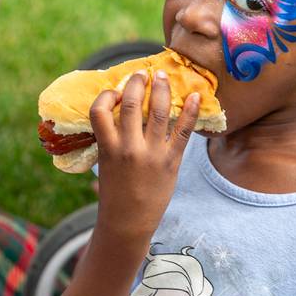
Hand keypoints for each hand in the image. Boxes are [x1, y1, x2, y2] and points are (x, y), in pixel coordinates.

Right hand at [89, 69, 199, 253]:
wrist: (128, 223)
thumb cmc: (115, 194)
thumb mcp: (105, 165)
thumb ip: (111, 141)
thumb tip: (117, 115)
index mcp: (107, 148)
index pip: (99, 110)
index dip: (106, 95)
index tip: (114, 91)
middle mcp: (128, 148)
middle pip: (130, 104)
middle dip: (136, 83)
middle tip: (142, 73)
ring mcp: (151, 154)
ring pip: (157, 112)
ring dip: (161, 89)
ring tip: (163, 76)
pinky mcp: (171, 162)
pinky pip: (183, 131)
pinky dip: (191, 111)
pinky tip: (196, 96)